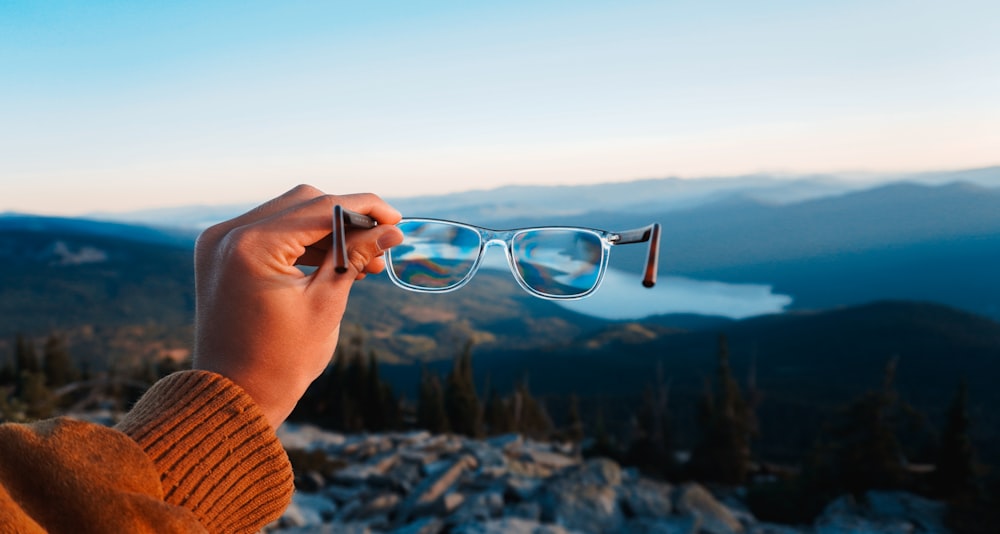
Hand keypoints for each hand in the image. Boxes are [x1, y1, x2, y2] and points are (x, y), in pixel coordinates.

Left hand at [192, 185, 403, 427]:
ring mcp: (220, 243)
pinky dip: (303, 242)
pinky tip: (336, 261)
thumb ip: (355, 256)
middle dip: (347, 217)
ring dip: (328, 231)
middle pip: (303, 202)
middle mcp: (228, 235)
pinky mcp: (221, 254)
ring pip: (288, 214)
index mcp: (252, 246)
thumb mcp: (326, 304)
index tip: (396, 218)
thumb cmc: (281, 360)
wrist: (233, 397)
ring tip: (366, 260)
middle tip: (383, 239)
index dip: (365, 209)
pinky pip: (270, 233)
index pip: (321, 207)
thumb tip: (392, 230)